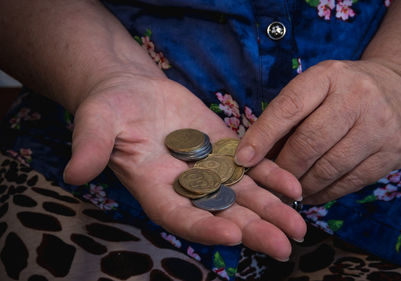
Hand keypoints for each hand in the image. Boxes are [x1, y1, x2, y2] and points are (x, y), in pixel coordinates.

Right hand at [63, 74, 305, 260]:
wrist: (134, 92)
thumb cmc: (109, 109)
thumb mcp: (96, 122)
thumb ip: (91, 147)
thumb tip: (74, 172)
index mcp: (154, 190)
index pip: (180, 217)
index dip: (203, 226)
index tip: (230, 234)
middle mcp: (186, 188)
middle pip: (222, 215)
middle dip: (253, 230)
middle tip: (283, 246)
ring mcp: (209, 170)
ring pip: (244, 197)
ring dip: (272, 211)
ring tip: (299, 227)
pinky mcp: (225, 149)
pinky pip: (252, 168)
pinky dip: (273, 177)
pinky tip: (295, 188)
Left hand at [235, 60, 400, 203]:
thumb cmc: (344, 92)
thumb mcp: (317, 88)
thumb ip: (288, 117)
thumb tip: (254, 157)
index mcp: (329, 76)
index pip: (289, 107)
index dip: (263, 136)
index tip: (242, 159)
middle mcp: (358, 96)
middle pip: (309, 143)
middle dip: (283, 168)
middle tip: (268, 182)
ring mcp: (380, 125)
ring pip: (329, 168)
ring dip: (302, 186)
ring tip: (288, 191)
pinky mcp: (393, 152)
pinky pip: (350, 183)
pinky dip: (324, 193)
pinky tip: (311, 194)